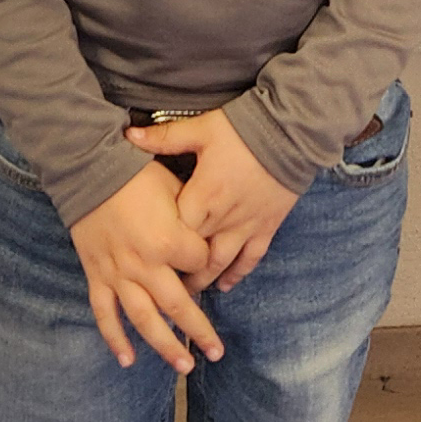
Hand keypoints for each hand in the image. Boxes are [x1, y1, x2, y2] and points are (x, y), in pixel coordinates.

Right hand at [66, 165, 223, 373]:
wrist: (89, 168)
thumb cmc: (136, 174)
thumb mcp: (175, 187)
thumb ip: (193, 216)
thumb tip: (209, 236)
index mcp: (168, 241)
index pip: (200, 266)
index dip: (207, 264)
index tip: (208, 260)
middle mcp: (145, 265)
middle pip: (179, 305)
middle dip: (200, 331)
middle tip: (216, 352)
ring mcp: (118, 274)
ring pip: (144, 319)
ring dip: (165, 346)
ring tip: (184, 367)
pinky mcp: (97, 275)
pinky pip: (105, 313)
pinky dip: (115, 338)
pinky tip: (128, 360)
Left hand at [124, 110, 299, 291]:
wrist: (291, 133)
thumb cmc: (243, 129)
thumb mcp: (201, 129)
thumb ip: (165, 137)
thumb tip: (129, 136)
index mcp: (202, 196)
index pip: (174, 230)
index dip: (159, 243)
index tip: (143, 252)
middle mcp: (222, 218)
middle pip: (193, 254)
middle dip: (176, 268)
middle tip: (158, 281)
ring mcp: (246, 226)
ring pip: (220, 263)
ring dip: (203, 279)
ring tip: (187, 292)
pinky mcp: (266, 227)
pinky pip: (251, 258)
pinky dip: (238, 274)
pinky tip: (226, 285)